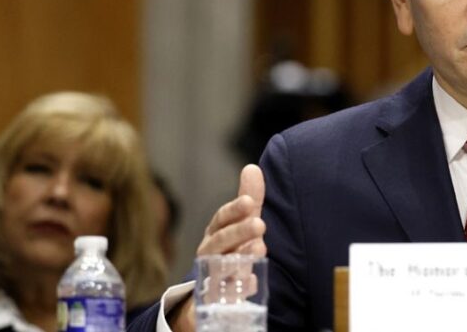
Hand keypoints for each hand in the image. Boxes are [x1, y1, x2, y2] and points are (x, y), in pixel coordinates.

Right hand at [167, 165, 265, 330]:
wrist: (208, 294)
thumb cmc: (228, 251)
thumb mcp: (238, 225)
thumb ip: (248, 200)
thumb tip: (253, 167)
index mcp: (214, 234)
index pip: (220, 220)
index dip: (233, 210)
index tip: (249, 202)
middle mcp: (209, 254)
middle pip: (220, 243)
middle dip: (238, 233)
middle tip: (259, 224)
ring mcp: (211, 276)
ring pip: (222, 267)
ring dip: (240, 258)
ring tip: (259, 249)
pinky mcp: (218, 299)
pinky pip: (227, 295)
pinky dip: (239, 288)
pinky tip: (253, 280)